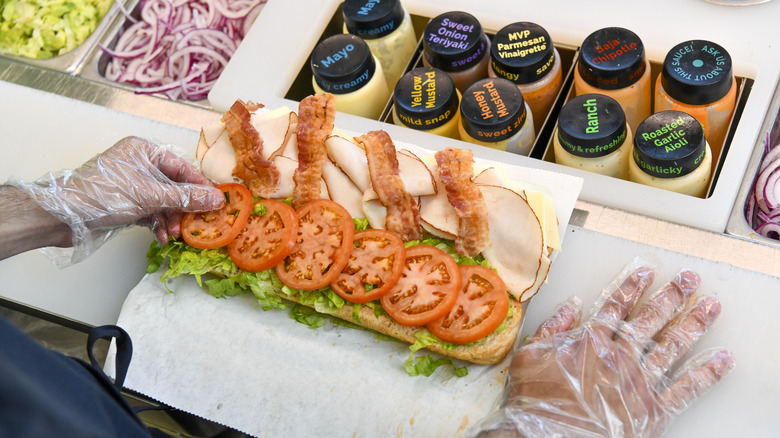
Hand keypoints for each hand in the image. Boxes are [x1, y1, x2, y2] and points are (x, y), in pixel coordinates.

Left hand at [6, 136, 223, 263]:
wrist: (63, 217)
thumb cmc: (103, 195)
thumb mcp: (150, 196)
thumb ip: (186, 198)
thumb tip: (216, 198)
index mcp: (143, 151)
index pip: (181, 167)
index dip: (199, 186)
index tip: (216, 203)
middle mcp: (138, 164)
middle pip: (174, 186)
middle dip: (183, 208)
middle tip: (194, 224)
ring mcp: (132, 185)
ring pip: (164, 202)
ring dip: (171, 219)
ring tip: (174, 234)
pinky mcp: (125, 203)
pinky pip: (151, 212)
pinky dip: (158, 224)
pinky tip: (161, 237)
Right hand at [476, 264, 734, 437]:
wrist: (548, 437)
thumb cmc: (536, 400)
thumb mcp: (530, 355)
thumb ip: (553, 328)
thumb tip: (572, 305)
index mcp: (591, 341)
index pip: (617, 306)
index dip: (633, 287)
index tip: (647, 272)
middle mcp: (621, 356)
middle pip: (651, 319)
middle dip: (672, 296)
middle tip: (689, 278)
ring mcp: (639, 382)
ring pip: (673, 346)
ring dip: (693, 323)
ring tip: (710, 305)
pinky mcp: (653, 409)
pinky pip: (685, 389)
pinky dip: (706, 373)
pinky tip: (721, 359)